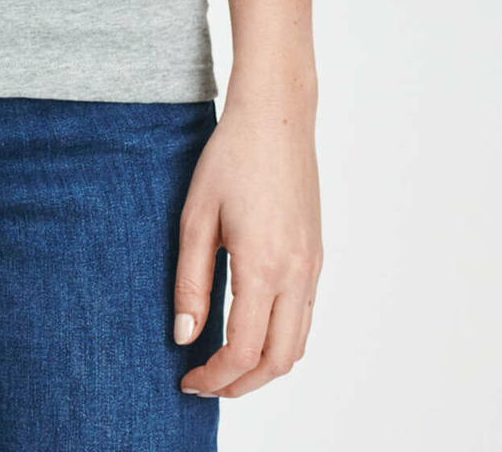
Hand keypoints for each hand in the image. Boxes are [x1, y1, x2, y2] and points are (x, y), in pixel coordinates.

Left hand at [173, 93, 321, 399]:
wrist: (276, 117)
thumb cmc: (230, 158)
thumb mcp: (196, 217)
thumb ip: (190, 281)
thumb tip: (184, 336)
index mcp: (263, 266)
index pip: (244, 350)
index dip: (215, 377)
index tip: (187, 380)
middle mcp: (296, 274)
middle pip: (279, 361)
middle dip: (242, 384)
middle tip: (206, 384)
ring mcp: (312, 266)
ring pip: (298, 344)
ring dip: (265, 366)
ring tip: (227, 365)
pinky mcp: (317, 256)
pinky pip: (305, 316)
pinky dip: (281, 338)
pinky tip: (251, 328)